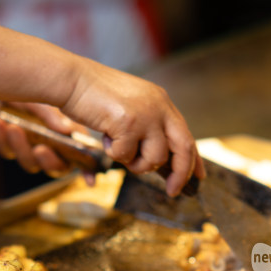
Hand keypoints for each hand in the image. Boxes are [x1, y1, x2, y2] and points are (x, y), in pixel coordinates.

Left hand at [0, 98, 87, 178]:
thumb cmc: (23, 81)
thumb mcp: (40, 96)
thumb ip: (52, 114)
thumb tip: (66, 130)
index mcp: (65, 130)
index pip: (81, 154)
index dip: (87, 169)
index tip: (90, 180)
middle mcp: (50, 140)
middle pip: (56, 167)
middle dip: (49, 162)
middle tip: (41, 149)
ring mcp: (29, 143)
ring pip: (30, 164)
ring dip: (22, 148)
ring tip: (13, 128)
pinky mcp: (8, 143)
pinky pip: (7, 152)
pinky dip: (2, 139)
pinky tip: (0, 122)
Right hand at [58, 61, 204, 195]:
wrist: (72, 79)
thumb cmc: (95, 95)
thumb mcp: (132, 108)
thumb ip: (149, 128)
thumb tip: (160, 161)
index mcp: (162, 102)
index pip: (186, 136)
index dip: (193, 160)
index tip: (198, 178)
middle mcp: (159, 107)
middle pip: (183, 149)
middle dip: (180, 174)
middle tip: (172, 191)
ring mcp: (146, 115)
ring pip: (154, 158)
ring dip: (135, 163)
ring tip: (118, 147)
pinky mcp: (129, 123)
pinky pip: (126, 156)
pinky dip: (113, 153)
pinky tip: (105, 136)